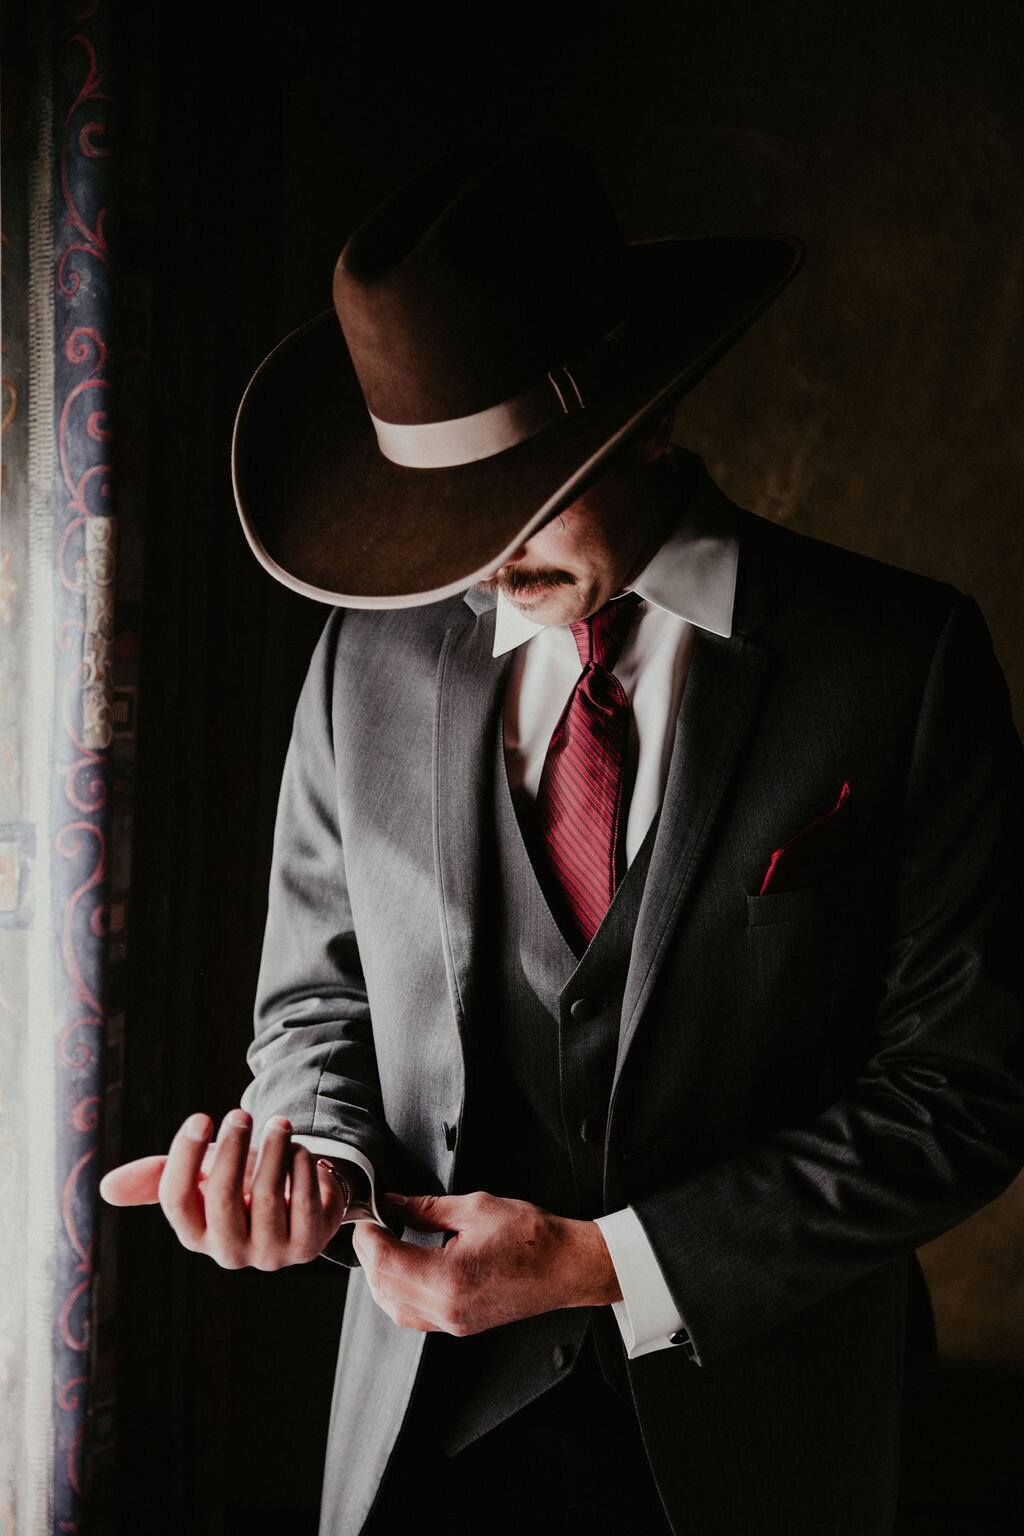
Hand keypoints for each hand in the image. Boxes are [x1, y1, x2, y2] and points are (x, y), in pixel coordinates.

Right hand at [99, 1109, 349, 1269]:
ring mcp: (270, 1254)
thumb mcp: (200, 1175)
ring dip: (273, 1152)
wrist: (296, 1199)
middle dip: (232, 1151)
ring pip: (268, 1199)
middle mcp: (228, 1252)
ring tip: (278, 1124)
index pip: (176, 1200)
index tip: (200, 1117)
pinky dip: (302, 1169)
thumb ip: (159, 1175)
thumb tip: (106, 1189)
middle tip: (240, 1114)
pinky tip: (299, 1149)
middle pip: (222, 1201)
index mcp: (194, 1233)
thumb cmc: (240, 1181)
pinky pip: (306, 1205)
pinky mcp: (308, 1246)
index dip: (185, 1157)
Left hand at [352, 1190, 621, 1334]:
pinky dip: (398, 1291)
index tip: (367, 1214)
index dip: (367, 1234)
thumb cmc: (532, 1238)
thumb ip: (425, 1207)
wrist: (567, 1266)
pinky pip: (412, 1315)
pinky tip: (403, 1266)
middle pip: (382, 1286)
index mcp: (448, 1279)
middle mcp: (446, 1309)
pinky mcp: (459, 1326)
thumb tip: (393, 1203)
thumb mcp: (475, 1207)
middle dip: (369, 1252)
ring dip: (380, 1275)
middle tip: (373, 1222)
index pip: (383, 1261)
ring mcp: (452, 1323)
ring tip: (385, 1241)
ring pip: (392, 1306)